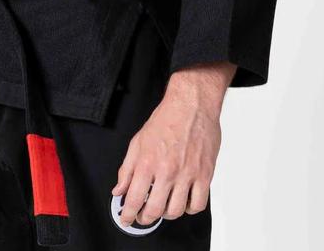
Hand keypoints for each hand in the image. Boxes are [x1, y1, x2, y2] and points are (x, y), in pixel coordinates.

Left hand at [112, 62, 234, 224]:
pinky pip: (198, 204)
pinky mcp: (204, 175)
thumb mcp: (138, 141)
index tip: (126, 218)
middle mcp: (167, 171)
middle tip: (142, 217)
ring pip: (176, 211)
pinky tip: (183, 202)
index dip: (128, 214)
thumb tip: (118, 189)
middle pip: (154, 210)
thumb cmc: (166, 119)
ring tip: (162, 207)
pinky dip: (189, 209)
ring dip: (166, 214)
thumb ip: (127, 169)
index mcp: (148, 162)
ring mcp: (187, 174)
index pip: (134, 198)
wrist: (191, 106)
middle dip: (144, 218)